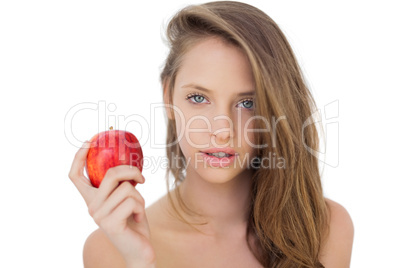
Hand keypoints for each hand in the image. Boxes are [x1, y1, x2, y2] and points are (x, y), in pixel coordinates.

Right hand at [69, 141, 155, 266]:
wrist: (139, 250)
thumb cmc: (133, 221)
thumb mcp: (126, 198)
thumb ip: (121, 184)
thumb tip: (127, 162)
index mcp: (91, 199)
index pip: (76, 176)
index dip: (79, 157)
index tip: (89, 141)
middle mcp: (91, 207)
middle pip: (110, 173)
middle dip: (131, 171)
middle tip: (142, 179)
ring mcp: (98, 216)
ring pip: (126, 187)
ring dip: (140, 197)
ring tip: (137, 210)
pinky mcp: (110, 223)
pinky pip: (132, 200)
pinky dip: (141, 207)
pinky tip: (137, 219)